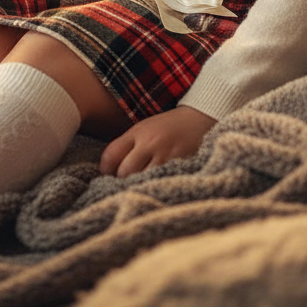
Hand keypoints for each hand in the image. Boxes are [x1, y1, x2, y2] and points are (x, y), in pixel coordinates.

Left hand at [99, 105, 215, 177]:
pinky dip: (157, 187)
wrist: (201, 118)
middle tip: (125, 185)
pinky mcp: (182, 166)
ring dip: (139, 186)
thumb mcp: (145, 129)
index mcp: (138, 132)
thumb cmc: (169, 127)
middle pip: (124, 172)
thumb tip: (107, 169)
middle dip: (122, 181)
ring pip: (142, 181)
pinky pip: (162, 183)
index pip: (111, 154)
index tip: (107, 175)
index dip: (105, 169)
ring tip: (141, 187)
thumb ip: (128, 146)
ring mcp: (166, 156)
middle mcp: (150, 143)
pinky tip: (157, 187)